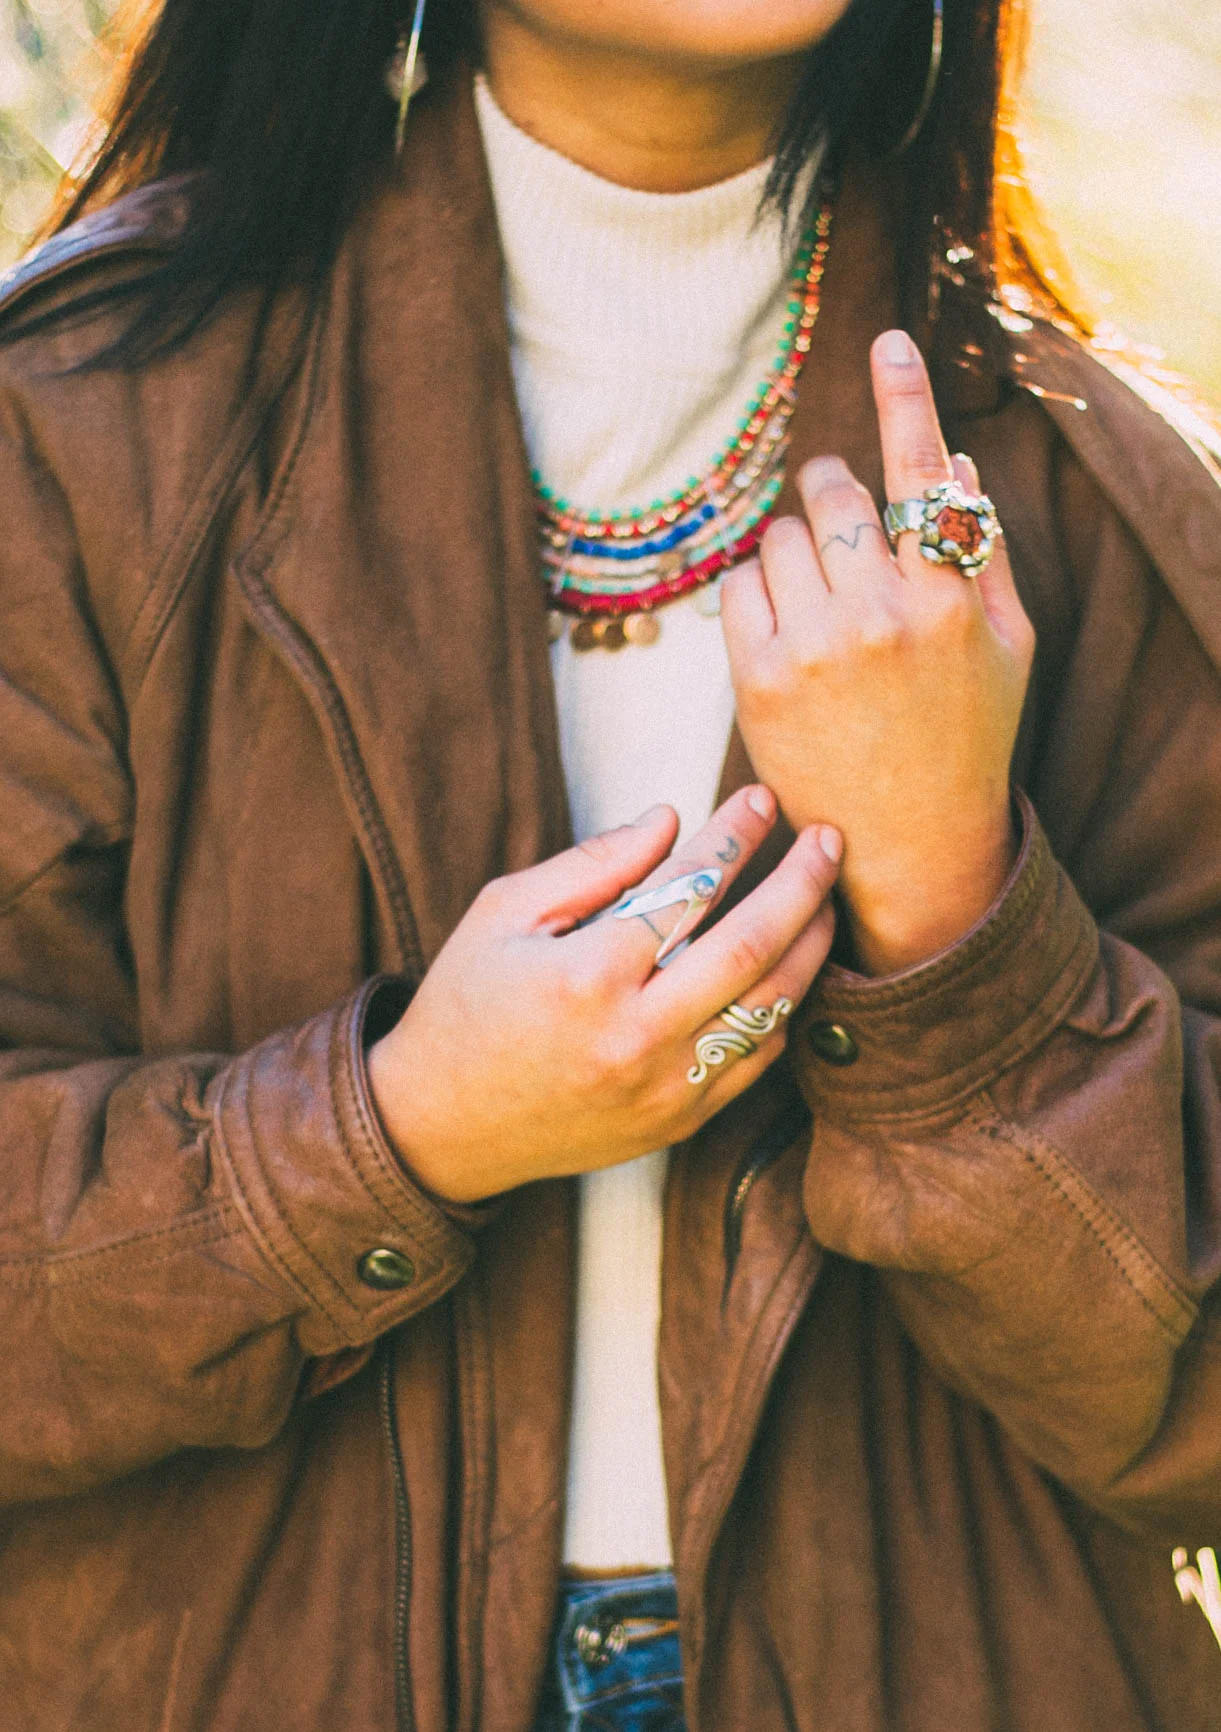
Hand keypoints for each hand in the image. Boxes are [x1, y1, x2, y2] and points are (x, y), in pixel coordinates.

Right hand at [367, 788, 841, 1203]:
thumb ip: (593, 864)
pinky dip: (785, 1010)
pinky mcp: (677, 1123)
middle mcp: (635, 1037)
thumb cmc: (467, 1004)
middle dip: (803, 883)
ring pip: (772, 1009)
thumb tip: (671, 819)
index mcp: (586, 976)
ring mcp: (663, 1089)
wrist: (440, 1126)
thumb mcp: (504, 913)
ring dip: (812, 947)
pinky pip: (756, 1062)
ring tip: (827, 898)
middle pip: (753, 946)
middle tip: (830, 839)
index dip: (734, 836)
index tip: (761, 800)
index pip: (689, 888)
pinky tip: (791, 970)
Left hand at [721, 328, 1034, 974]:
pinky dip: (757, 589)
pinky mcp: (758, 679)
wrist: (905, 842)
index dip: (904, 400)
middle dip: (830, 490)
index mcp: (947, 599)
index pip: (922, 476)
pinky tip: (784, 627)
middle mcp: (878, 614)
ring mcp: (812, 646)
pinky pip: (740, 585)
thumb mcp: (1007, 647)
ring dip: (795, 548)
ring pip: (781, 535)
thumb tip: (956, 462)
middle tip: (838, 522)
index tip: (888, 342)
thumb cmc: (965, 737)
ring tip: (819, 601)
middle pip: (832, 490)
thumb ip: (984, 552)